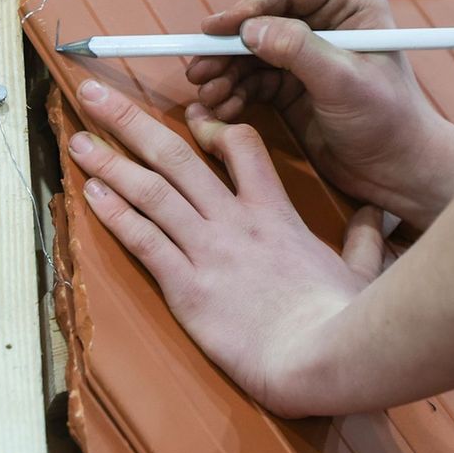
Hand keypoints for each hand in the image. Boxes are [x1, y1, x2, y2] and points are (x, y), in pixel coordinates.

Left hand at [67, 78, 383, 417]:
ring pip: (151, 192)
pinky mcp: (189, 287)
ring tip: (78, 139)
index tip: (185, 115)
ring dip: (110, 163)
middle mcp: (234, 221)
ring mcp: (209, 251)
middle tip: (95, 96)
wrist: (323, 356)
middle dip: (131, 122)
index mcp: (274, 212)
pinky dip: (115, 216)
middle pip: (176, 155)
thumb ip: (363, 239)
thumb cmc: (345, 319)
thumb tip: (375, 217)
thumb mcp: (361, 271)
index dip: (209, 126)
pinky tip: (90, 194)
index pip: (240, 145)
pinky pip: (144, 241)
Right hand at [188, 0, 453, 227]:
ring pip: (248, 52)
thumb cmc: (389, 122)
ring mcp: (305, 53)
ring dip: (223, 72)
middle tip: (197, 70)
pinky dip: (232, 93)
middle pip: (258, 20)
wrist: (399, 172)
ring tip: (207, 95)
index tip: (214, 32)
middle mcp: (324, 21)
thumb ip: (298, 50)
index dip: (245, 8)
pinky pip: (250, 80)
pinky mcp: (291, 84)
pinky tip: (221, 109)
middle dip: (226, 47)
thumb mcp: (344, 81)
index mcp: (349, 3)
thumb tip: (250, 29)